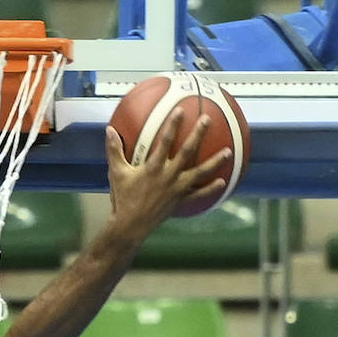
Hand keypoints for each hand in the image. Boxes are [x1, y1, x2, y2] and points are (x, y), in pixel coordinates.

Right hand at [104, 110, 229, 234]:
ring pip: (199, 172)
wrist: (130, 225)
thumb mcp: (116, 173)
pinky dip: (210, 188)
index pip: (165, 141)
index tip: (180, 111)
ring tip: (228, 152)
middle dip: (198, 134)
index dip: (173, 125)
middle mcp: (168, 176)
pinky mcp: (180, 201)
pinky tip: (222, 181)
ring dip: (214, 162)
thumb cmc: (122, 198)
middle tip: (207, 120)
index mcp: (153, 167)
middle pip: (187, 152)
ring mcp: (176, 189)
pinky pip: (198, 194)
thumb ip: (114, 150)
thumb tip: (109, 130)